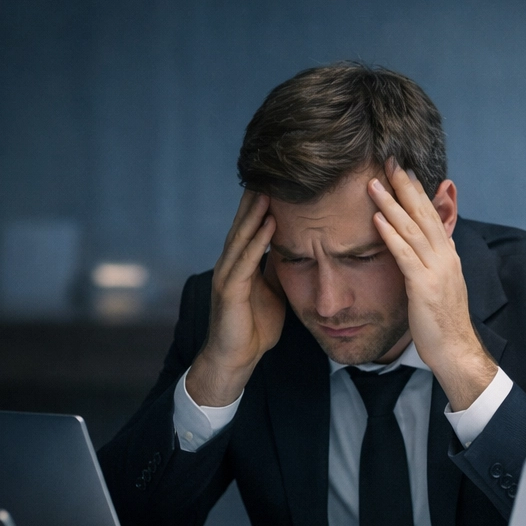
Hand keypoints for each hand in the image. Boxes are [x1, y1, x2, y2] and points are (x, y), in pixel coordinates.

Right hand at [187, 190, 285, 406]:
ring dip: (256, 210)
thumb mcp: (273, 292)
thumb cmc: (254, 327)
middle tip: (272, 167)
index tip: (280, 177)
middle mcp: (232, 263)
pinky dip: (257, 240)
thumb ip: (279, 269)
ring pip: (243, 235)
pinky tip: (269, 223)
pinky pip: (245, 260)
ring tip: (269, 186)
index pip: (254, 225)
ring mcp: (228, 274)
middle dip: (257, 196)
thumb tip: (297, 250)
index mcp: (243, 262)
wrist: (235, 359)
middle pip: (245, 222)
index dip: (264, 202)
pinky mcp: (230, 290)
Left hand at [367, 159, 497, 409]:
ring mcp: (436, 271)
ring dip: (392, 204)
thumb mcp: (439, 285)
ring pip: (413, 229)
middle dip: (406, 187)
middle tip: (390, 162)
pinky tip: (377, 219)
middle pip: (424, 214)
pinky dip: (391, 235)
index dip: (417, 192)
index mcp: (448, 256)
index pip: (432, 216)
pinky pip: (405, 255)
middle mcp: (445, 258)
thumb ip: (431, 262)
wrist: (456, 350)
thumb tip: (422, 247)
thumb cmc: (443, 322)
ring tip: (374, 183)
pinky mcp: (424, 287)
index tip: (403, 171)